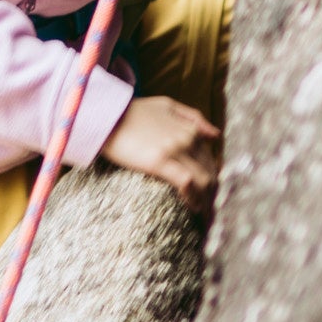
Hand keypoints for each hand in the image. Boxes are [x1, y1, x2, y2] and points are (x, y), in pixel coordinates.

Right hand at [102, 96, 221, 209]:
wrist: (106, 114)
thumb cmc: (132, 111)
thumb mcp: (167, 106)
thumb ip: (193, 118)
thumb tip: (216, 135)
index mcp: (191, 129)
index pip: (211, 161)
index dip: (212, 180)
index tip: (209, 196)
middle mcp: (187, 139)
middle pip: (210, 173)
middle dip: (212, 195)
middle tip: (208, 213)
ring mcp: (174, 150)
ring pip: (203, 180)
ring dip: (206, 201)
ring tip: (202, 216)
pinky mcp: (158, 161)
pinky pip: (186, 182)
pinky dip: (193, 197)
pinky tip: (192, 208)